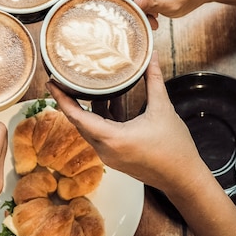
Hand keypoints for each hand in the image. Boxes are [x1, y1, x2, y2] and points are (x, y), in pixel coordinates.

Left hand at [47, 51, 208, 194]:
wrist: (184, 178)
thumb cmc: (175, 148)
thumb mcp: (163, 109)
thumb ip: (154, 80)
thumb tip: (152, 56)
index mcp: (113, 139)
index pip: (77, 117)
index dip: (61, 99)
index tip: (51, 84)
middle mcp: (106, 150)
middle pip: (79, 122)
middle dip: (70, 100)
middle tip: (62, 79)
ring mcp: (109, 156)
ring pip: (91, 128)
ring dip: (90, 108)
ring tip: (86, 85)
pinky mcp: (115, 157)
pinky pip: (101, 134)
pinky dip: (103, 118)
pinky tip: (111, 100)